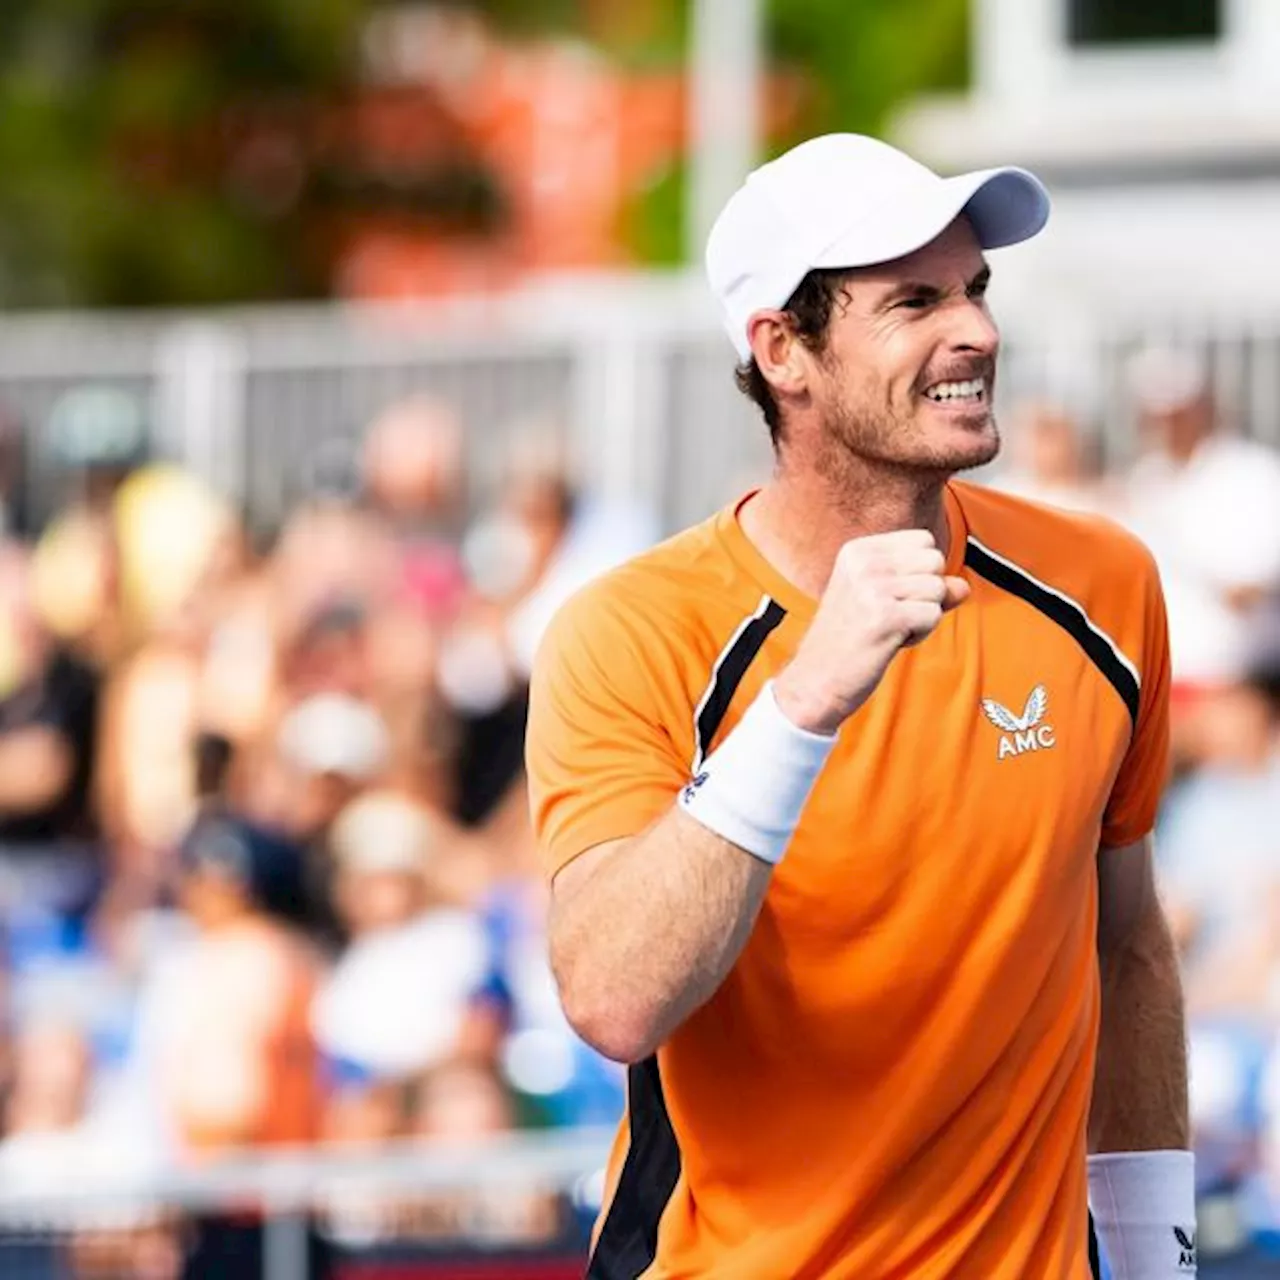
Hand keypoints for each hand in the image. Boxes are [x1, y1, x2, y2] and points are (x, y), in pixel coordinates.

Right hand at [772, 530, 967, 735]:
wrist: (815, 680)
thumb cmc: (847, 641)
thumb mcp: (881, 601)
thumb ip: (923, 587)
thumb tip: (962, 586)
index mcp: (857, 550)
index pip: (922, 539)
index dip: (919, 572)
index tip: (889, 596)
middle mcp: (864, 563)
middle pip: (935, 561)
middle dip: (925, 593)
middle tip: (891, 615)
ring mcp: (873, 588)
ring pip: (938, 589)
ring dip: (923, 616)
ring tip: (888, 629)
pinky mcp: (886, 616)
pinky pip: (933, 615)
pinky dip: (920, 634)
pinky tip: (890, 641)